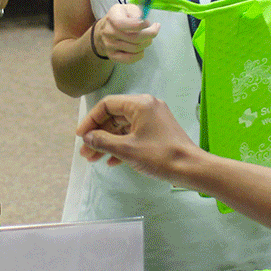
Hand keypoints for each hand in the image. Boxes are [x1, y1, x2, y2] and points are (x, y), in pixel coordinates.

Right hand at [77, 94, 196, 183]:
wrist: (189, 167)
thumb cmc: (159, 155)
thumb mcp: (126, 149)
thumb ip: (103, 141)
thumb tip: (87, 137)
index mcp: (141, 104)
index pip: (108, 104)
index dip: (91, 120)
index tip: (81, 136)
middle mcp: (148, 107)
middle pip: (115, 116)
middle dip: (98, 134)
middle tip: (85, 153)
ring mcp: (154, 119)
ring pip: (123, 127)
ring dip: (108, 142)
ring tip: (94, 159)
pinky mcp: (158, 131)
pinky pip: (134, 134)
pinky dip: (122, 145)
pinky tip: (112, 161)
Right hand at [94, 3, 159, 62]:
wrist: (104, 30)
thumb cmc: (121, 17)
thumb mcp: (127, 8)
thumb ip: (136, 12)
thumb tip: (142, 20)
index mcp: (112, 18)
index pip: (123, 24)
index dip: (139, 25)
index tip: (148, 23)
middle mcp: (109, 32)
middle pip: (135, 38)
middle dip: (150, 34)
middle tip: (154, 29)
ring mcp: (109, 45)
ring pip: (135, 48)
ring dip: (146, 43)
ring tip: (148, 38)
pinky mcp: (112, 56)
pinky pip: (130, 59)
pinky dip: (140, 54)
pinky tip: (142, 48)